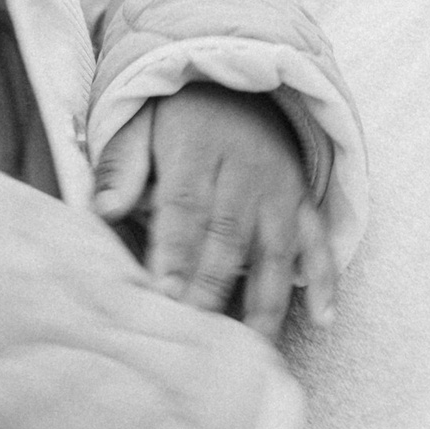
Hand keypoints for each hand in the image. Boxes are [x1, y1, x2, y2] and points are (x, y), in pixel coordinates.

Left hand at [92, 87, 333, 341]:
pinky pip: (318, 242)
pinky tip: (323, 318)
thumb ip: (122, 164)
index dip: (176, 250)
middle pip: (228, 235)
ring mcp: (280, 189)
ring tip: (251, 346)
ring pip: (275, 249)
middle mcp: (245, 171)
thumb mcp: (141, 122)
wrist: (238, 82)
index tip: (164, 293)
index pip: (185, 205)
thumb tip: (105, 208)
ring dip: (265, 300)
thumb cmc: (177, 117)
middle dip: (212, 284)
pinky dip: (325, 280)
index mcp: (198, 149)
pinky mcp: (302, 202)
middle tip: (195, 329)